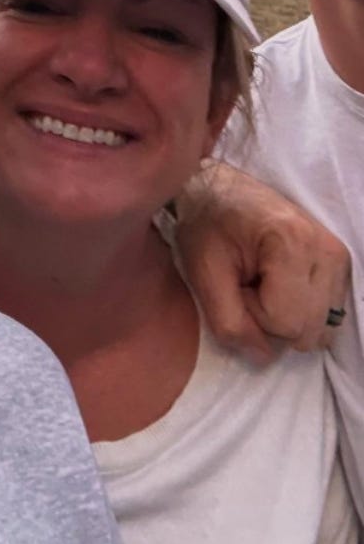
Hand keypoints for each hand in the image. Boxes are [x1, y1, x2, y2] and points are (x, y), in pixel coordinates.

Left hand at [175, 161, 349, 361]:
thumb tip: (264, 356)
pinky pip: (328, 317)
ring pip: (321, 329)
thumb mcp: (202, 272)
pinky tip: (280, 284)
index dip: (250, 314)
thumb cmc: (206, 224)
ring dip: (286, 317)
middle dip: (269, 319)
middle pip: (307, 330)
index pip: (284, 322)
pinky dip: (301, 311)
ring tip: (261, 282)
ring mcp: (339, 257)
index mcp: (292, 242)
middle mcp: (327, 250)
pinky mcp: (341, 264)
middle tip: (245, 283)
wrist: (219, 188)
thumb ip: (229, 322)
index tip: (232, 284)